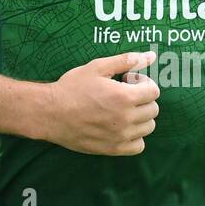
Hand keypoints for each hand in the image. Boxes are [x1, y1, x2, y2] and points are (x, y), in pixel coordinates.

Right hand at [42, 51, 159, 155]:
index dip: (144, 83)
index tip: (129, 81)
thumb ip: (126, 61)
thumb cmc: (72, 87)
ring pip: (148, 127)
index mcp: (124, 96)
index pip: (154, 91)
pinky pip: (139, 146)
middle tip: (124, 94)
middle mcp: (125, 118)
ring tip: (122, 110)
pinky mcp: (113, 149)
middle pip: (153, 110)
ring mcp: (120, 136)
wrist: (50, 113)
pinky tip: (122, 127)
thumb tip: (151, 56)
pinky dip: (135, 137)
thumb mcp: (98, 67)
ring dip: (140, 117)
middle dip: (143, 99)